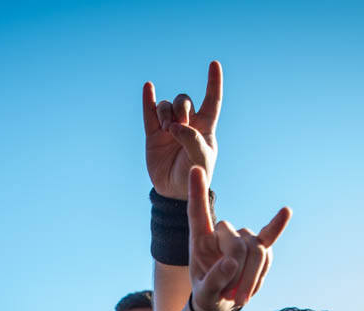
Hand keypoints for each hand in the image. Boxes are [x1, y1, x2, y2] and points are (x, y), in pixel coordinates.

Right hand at [144, 61, 222, 199]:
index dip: (213, 82)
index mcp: (204, 127)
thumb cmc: (194, 175)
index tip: (214, 64)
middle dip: (181, 108)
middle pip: (184, 101)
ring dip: (166, 112)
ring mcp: (169, 127)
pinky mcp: (153, 134)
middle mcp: (187, 123)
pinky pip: (150, 112)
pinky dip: (149, 99)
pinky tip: (149, 87)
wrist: (174, 192)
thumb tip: (174, 126)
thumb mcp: (200, 158)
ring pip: (166, 105)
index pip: (212, 100)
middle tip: (178, 127)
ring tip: (167, 129)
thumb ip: (191, 139)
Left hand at [187, 167, 290, 310]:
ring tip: (241, 298)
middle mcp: (222, 232)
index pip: (197, 212)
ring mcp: (243, 237)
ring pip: (257, 250)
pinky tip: (281, 221)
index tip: (195, 168)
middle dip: (240, 272)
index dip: (196, 191)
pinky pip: (270, 239)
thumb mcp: (204, 295)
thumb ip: (213, 281)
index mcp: (200, 239)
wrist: (224, 300)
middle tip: (233, 297)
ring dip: (253, 277)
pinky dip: (275, 233)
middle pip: (238, 244)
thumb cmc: (207, 293)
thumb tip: (231, 264)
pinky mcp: (260, 244)